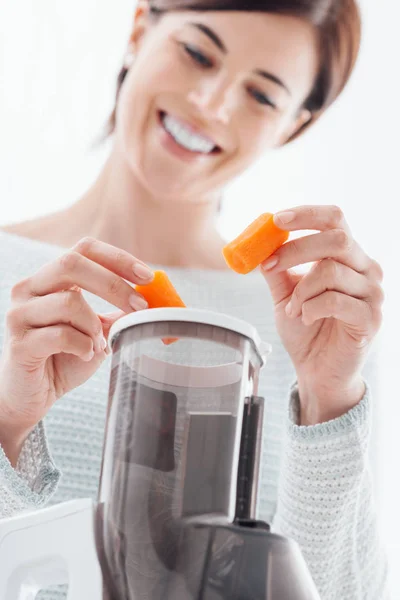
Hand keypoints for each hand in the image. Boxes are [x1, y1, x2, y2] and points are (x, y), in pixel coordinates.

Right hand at [0, 238, 152, 462]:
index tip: (148, 276)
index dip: (117, 258)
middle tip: (140, 306)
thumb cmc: (64, 358)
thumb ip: (119, 312)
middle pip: (72, 264)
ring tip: (97, 344)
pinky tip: (84, 355)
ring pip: (69, 302)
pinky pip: (61, 335)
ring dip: (95, 326)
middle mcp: (30, 289)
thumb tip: (155, 298)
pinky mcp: (19, 343)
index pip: (84, 250)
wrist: (33, 395)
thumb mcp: (98, 330)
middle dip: (113, 284)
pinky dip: (82, 346)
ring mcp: (20, 314)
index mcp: (51, 279)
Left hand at [261, 205, 383, 424]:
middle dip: (296, 249)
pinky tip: (305, 318)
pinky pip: (335, 301)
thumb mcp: (284, 294)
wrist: (316, 370)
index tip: (276, 219)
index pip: (335, 219)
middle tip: (269, 265)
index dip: (306, 215)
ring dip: (300, 290)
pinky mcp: (370, 319)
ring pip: (331, 271)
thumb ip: (277, 269)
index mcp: (348, 256)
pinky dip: (310, 307)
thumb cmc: (306, 330)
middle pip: (337, 239)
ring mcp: (373, 294)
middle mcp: (366, 269)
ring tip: (292, 308)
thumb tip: (259, 244)